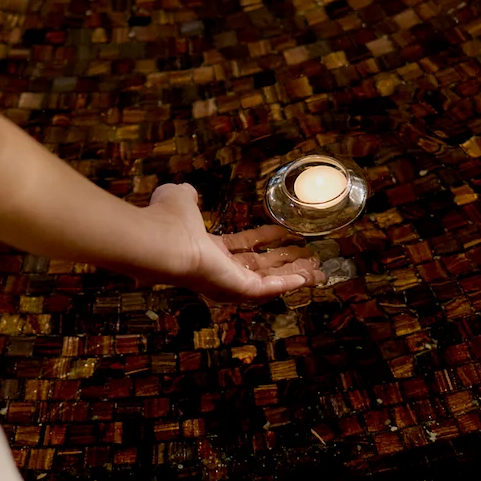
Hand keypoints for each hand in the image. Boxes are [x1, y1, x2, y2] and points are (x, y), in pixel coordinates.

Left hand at [134, 182, 321, 301]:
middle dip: (286, 263)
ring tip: (319, 269)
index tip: (283, 233)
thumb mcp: (179, 199)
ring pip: (270, 280)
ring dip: (295, 275)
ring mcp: (231, 282)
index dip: (264, 239)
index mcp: (208, 249)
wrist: (161, 241)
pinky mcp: (239, 289)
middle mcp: (221, 269)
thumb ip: (187, 196)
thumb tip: (188, 191)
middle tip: (309, 258)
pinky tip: (309, 278)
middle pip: (261, 267)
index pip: (242, 247)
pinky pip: (269, 288)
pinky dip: (289, 283)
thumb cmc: (168, 220)